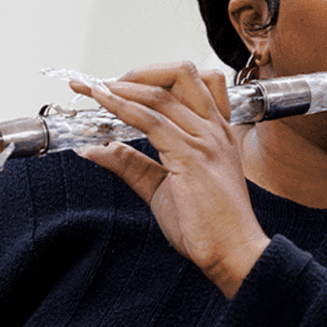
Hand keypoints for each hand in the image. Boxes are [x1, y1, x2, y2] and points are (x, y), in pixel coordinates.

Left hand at [72, 63, 270, 297]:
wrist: (233, 254)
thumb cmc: (208, 226)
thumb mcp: (161, 187)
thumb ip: (132, 164)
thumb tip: (97, 148)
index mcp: (214, 131)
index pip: (189, 83)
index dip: (149, 75)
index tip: (114, 83)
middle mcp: (213, 128)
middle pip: (180, 73)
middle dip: (138, 72)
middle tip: (105, 85)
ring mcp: (205, 139)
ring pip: (160, 94)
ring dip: (120, 87)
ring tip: (94, 90)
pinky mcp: (191, 156)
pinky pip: (151, 120)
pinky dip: (121, 107)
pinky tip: (103, 105)